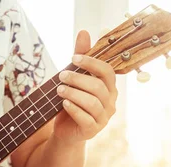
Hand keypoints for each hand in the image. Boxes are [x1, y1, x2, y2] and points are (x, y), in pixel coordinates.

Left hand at [53, 30, 117, 144]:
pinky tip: (64, 103)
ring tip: (59, 90)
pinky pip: (86, 118)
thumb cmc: (72, 101)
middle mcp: (110, 102)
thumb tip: (84, 32)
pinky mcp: (93, 130)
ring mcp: (103, 118)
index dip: (91, 63)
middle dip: (77, 79)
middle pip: (98, 86)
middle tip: (61, 76)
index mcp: (109, 87)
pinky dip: (74, 109)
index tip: (73, 59)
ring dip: (73, 93)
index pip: (107, 71)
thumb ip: (81, 57)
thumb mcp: (75, 78)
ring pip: (92, 102)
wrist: (66, 130)